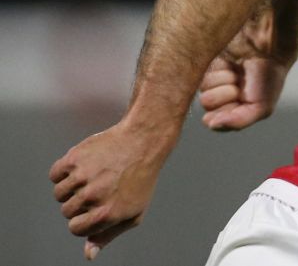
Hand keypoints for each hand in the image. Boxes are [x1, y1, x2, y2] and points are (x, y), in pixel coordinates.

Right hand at [49, 121, 172, 259]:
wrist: (144, 141)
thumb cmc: (140, 180)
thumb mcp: (133, 212)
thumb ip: (108, 235)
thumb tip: (88, 255)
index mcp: (107, 213)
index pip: (76, 229)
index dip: (84, 220)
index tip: (96, 207)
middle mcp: (93, 196)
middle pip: (66, 211)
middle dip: (80, 203)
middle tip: (102, 187)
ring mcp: (83, 176)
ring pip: (59, 193)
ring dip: (71, 187)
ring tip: (94, 176)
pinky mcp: (75, 158)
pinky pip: (55, 174)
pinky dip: (64, 171)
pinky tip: (84, 166)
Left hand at [198, 10, 294, 130]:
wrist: (268, 48)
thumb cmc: (268, 78)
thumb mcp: (261, 107)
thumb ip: (238, 122)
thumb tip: (212, 125)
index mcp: (232, 112)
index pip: (214, 122)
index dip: (225, 113)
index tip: (239, 102)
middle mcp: (221, 98)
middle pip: (207, 106)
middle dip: (225, 95)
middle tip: (240, 86)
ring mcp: (213, 82)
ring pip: (203, 89)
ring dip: (223, 82)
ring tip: (238, 74)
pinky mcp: (208, 67)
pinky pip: (202, 75)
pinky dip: (219, 71)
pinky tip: (231, 66)